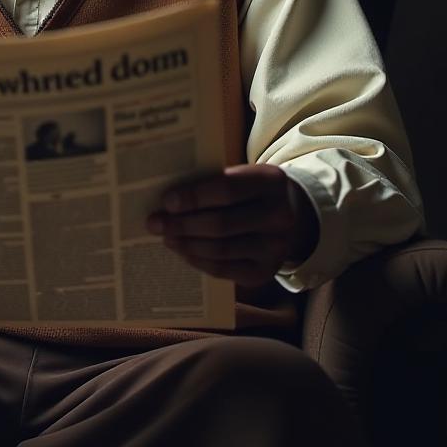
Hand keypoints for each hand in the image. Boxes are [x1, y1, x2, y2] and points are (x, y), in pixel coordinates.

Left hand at [145, 164, 317, 285]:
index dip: (194, 197)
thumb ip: (214, 181)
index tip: (166, 201)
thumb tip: (168, 198)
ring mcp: (275, 248)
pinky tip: (182, 251)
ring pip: (220, 249)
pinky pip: (224, 270)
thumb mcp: (243, 175)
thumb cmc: (252, 190)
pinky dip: (198, 261)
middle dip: (182, 224)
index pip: (227, 190)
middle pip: (221, 224)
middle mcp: (279, 216)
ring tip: (165, 237)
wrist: (292, 215)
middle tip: (154, 222)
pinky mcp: (266, 272)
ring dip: (186, 244)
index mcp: (270, 182)